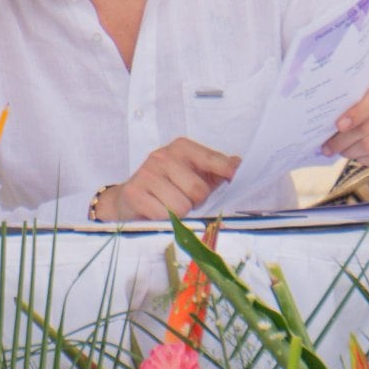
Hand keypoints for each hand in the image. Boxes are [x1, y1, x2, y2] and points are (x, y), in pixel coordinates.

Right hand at [95, 138, 237, 221]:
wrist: (127, 200)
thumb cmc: (168, 187)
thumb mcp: (194, 174)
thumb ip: (218, 169)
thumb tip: (240, 165)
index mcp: (182, 148)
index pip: (213, 160)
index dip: (227, 172)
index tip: (235, 178)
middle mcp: (163, 155)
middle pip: (198, 190)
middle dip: (196, 202)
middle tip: (185, 200)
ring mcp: (147, 173)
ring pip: (181, 206)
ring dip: (179, 214)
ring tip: (169, 207)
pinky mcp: (134, 193)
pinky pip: (163, 216)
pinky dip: (164, 221)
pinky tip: (156, 213)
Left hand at [323, 76, 368, 177]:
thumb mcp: (362, 103)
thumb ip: (348, 105)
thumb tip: (323, 120)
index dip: (357, 112)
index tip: (339, 125)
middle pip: (368, 125)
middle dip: (343, 139)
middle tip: (328, 146)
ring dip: (349, 150)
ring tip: (340, 150)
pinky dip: (362, 159)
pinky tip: (357, 155)